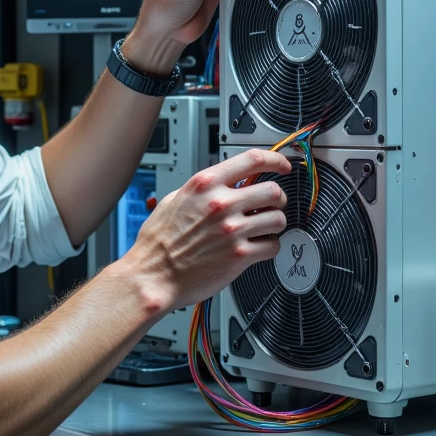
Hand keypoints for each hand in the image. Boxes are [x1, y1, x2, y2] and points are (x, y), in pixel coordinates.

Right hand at [127, 148, 290, 311]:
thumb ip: (202, 190)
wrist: (152, 276)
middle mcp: (221, 204)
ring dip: (275, 224)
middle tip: (274, 205)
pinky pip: (273, 246)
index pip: (253, 159)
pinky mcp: (240, 255)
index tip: (282, 166)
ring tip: (264, 229)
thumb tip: (222, 183)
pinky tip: (258, 247)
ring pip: (278, 219)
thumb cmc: (158, 243)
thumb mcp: (174, 200)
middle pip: (273, 190)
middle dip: (278, 198)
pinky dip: (270, 247)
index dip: (276, 160)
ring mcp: (232, 230)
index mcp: (205, 184)